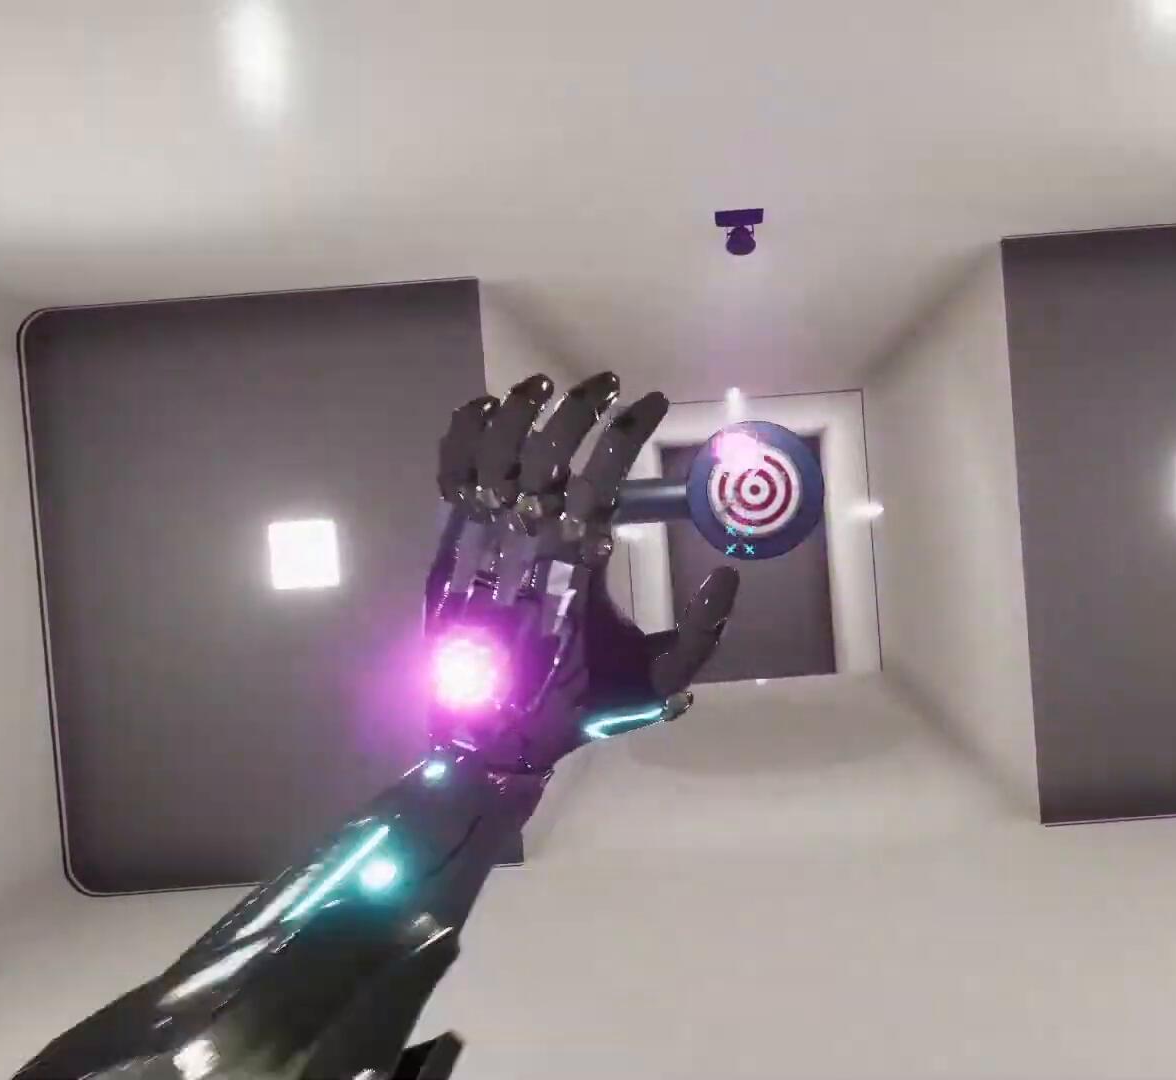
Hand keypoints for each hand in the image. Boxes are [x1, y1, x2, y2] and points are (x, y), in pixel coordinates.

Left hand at [426, 372, 737, 772]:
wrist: (490, 742)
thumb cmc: (579, 705)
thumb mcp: (655, 685)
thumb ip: (702, 634)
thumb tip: (729, 576)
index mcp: (574, 571)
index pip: (602, 476)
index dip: (629, 430)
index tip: (654, 402)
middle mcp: (521, 546)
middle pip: (546, 451)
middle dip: (581, 406)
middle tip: (609, 385)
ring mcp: (477, 544)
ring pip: (493, 453)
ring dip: (521, 408)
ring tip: (547, 385)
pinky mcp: (446, 549)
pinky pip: (450, 476)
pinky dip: (464, 435)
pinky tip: (485, 408)